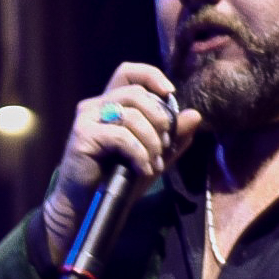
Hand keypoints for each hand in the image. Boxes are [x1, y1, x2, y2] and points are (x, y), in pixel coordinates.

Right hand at [42, 63, 204, 261]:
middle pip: (135, 93)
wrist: (86, 206)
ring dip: (151, 140)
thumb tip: (195, 115)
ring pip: (131, 115)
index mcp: (110, 104)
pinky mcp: (83, 135)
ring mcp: (87, 119)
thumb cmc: (117, 179)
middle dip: (159, 118)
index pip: (128, 72)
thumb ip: (174, 137)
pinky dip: (139, 154)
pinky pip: (121, 136)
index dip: (151, 76)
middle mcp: (95, 105)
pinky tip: (144, 169)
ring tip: (155, 162)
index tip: (170, 93)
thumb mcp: (153, 156)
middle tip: (166, 143)